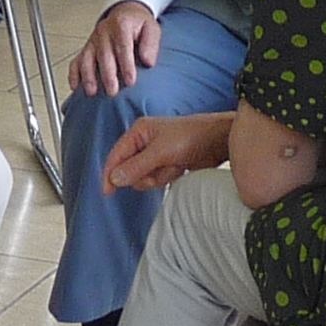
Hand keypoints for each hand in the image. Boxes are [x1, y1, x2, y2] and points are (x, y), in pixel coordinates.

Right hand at [72, 0, 160, 96]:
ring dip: (88, 76)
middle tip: (112, 91)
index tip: (130, 81)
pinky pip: (76, 60)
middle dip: (107, 74)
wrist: (125, 13)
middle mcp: (104, 31)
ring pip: (87, 58)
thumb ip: (150, 44)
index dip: (126, 65)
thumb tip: (147, 61)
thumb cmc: (138, 25)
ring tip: (92, 92)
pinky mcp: (86, 48)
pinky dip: (74, 73)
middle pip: (104, 54)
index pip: (123, 46)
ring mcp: (93, 40)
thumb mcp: (151, 28)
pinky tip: (75, 86)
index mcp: (121, 25)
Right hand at [101, 113, 233, 193]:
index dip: (110, 174)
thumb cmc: (190, 137)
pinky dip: (168, 177)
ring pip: (145, 177)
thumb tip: (114, 179)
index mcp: (138, 132)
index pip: (117, 155)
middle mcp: (145, 143)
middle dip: (144, 175)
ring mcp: (157, 155)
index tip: (107, 192)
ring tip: (174, 166)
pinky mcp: (168, 164)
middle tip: (159, 170)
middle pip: (130, 170)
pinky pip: (159, 179)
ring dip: (158, 177)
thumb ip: (136, 166)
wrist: (218, 141)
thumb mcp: (161, 152)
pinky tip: (180, 168)